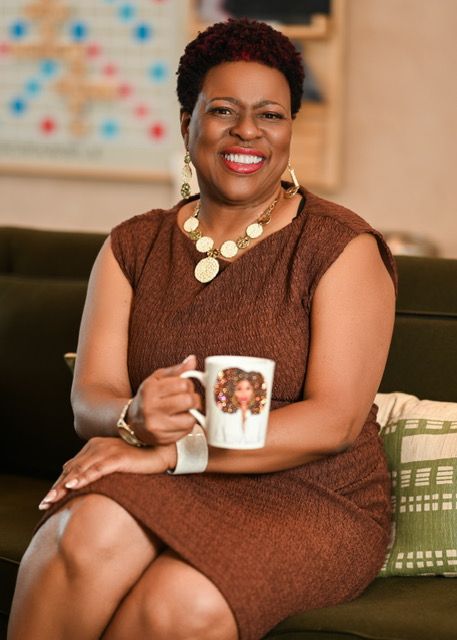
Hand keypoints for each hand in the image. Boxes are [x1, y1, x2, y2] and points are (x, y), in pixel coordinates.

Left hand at [38, 437, 176, 509]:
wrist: (162, 451)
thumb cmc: (138, 459)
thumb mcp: (113, 463)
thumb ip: (96, 468)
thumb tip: (77, 480)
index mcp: (94, 447)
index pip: (72, 467)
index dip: (58, 484)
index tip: (47, 500)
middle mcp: (97, 446)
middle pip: (72, 469)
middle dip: (57, 487)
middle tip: (44, 503)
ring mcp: (107, 450)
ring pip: (81, 470)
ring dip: (64, 485)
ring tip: (53, 498)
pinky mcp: (117, 457)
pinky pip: (96, 469)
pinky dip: (83, 477)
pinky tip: (73, 486)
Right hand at [127, 354, 201, 445]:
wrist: (132, 421)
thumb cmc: (148, 397)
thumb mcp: (158, 379)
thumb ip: (177, 370)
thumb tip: (192, 360)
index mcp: (151, 390)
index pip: (183, 384)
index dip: (189, 385)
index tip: (185, 388)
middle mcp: (151, 408)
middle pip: (189, 401)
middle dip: (194, 399)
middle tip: (189, 399)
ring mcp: (157, 426)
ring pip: (191, 418)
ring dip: (192, 413)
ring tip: (184, 410)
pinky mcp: (163, 439)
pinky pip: (187, 431)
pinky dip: (187, 425)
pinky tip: (179, 420)